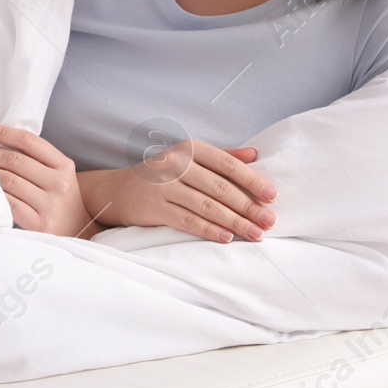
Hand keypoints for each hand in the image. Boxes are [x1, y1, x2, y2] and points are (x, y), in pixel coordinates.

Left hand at [0, 122, 103, 238]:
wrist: (78, 232)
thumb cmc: (59, 199)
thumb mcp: (58, 174)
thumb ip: (36, 159)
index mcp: (63, 165)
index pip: (28, 141)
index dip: (1, 131)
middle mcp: (59, 183)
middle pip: (14, 160)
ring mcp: (50, 204)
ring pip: (8, 180)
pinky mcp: (40, 224)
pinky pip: (9, 203)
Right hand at [76, 140, 276, 243]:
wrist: (116, 190)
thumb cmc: (160, 174)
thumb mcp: (188, 158)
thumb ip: (221, 156)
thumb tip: (256, 155)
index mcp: (189, 149)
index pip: (227, 164)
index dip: (252, 180)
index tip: (272, 196)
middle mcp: (176, 164)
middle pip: (220, 187)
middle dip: (248, 206)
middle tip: (270, 221)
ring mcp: (163, 186)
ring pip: (207, 206)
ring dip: (235, 222)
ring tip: (256, 233)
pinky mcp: (154, 208)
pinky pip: (187, 221)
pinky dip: (209, 230)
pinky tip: (227, 238)